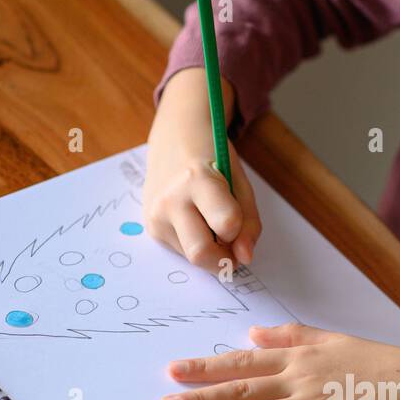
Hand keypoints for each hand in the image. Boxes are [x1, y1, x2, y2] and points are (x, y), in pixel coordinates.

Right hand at [144, 67, 261, 271]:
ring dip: (210, 250)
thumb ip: (249, 222)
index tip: (238, 221)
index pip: (227, 224)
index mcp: (196, 180)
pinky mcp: (151, 227)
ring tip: (210, 221)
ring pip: (192, 257)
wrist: (174, 140)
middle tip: (232, 245)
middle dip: (223, 259)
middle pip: (201, 254)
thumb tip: (245, 258)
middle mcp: (170, 200)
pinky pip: (182, 251)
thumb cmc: (213, 159)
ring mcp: (156, 216)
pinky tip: (195, 221)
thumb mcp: (240, 183)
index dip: (239, 230)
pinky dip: (196, 244)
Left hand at [159, 323, 399, 399]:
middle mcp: (299, 379)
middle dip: (200, 397)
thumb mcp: (334, 340)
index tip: (175, 370)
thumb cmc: (382, 366)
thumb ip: (292, 336)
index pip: (244, 362)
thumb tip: (254, 332)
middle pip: (241, 389)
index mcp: (300, 358)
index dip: (207, 368)